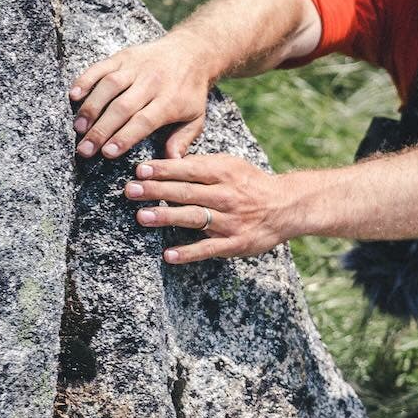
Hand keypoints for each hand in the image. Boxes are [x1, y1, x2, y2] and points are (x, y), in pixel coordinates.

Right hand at [69, 38, 210, 159]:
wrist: (192, 51)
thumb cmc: (190, 91)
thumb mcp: (197, 117)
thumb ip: (183, 140)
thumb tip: (172, 162)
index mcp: (170, 100)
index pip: (144, 121)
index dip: (124, 136)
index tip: (107, 153)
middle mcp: (151, 83)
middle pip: (122, 107)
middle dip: (101, 130)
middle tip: (84, 149)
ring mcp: (136, 67)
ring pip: (109, 87)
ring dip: (91, 107)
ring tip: (78, 128)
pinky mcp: (123, 56)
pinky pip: (101, 67)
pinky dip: (86, 80)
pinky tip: (73, 95)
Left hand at [124, 156, 292, 262]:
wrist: (287, 206)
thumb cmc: (251, 184)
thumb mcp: (231, 165)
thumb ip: (203, 165)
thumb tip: (169, 162)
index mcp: (224, 173)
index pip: (189, 169)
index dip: (164, 169)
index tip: (140, 170)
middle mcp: (226, 196)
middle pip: (186, 192)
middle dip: (156, 190)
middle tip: (130, 190)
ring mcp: (230, 220)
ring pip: (194, 217)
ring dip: (167, 216)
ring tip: (142, 216)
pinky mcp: (234, 243)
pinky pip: (208, 248)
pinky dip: (188, 252)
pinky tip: (168, 255)